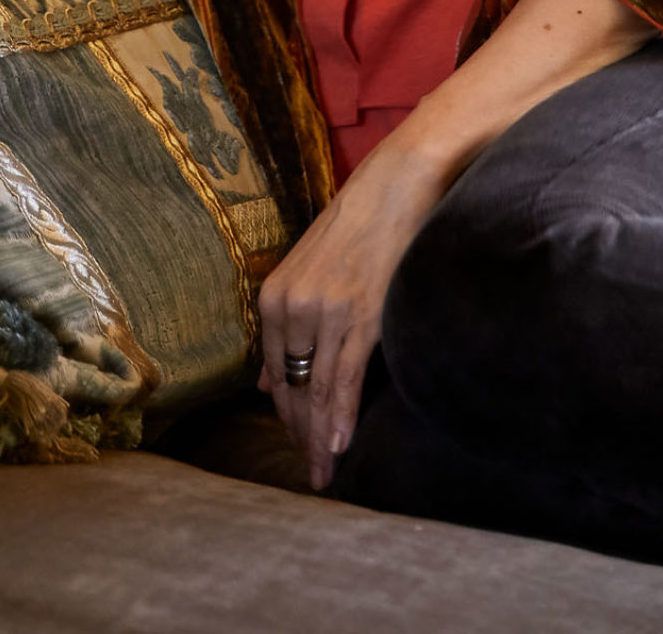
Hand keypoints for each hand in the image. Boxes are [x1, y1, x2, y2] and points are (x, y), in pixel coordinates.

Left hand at [256, 138, 444, 487]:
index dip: (286, 416)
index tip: (298, 445)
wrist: (394, 187)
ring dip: (321, 437)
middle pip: (293, 389)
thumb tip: (268, 383)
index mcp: (275, 297)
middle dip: (302, 434)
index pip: (276, 375)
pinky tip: (339, 445)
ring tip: (324, 473)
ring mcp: (325, 313)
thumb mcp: (306, 270)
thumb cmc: (355, 227)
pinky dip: (342, 416)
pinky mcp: (361, 317)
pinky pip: (344, 379)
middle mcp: (292, 307)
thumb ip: (286, 324)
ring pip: (317, 391)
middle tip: (312, 473)